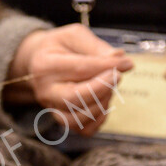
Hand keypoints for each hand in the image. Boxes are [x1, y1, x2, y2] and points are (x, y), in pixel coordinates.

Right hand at [5, 24, 132, 135]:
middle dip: (103, 88)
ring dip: (102, 103)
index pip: (80, 69)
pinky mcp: (62, 120)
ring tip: (107, 86)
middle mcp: (45, 91)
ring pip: (80, 118)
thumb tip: (119, 59)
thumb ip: (96, 47)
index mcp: (45, 65)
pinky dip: (99, 118)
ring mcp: (52, 109)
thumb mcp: (74, 36)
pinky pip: (85, 129)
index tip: (126, 63)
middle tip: (118, 76)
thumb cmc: (60, 47)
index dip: (107, 67)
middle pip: (75, 99)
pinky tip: (102, 101)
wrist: (39, 62)